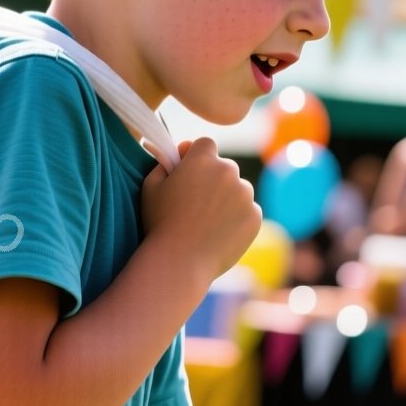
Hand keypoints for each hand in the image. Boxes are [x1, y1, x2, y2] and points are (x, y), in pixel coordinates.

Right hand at [140, 139, 260, 282]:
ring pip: (238, 189)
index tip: (188, 170)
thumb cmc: (160, 223)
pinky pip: (247, 211)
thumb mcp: (151, 187)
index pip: (206, 144)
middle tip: (196, 202)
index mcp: (202, 160)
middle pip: (224, 167)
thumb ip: (163, 164)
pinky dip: (237, 218)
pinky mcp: (255, 216)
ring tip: (207, 221)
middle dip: (213, 179)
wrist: (180, 261)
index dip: (196, 155)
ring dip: (227, 198)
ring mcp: (245, 195)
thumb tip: (174, 156)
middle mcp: (228, 171)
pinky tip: (218, 232)